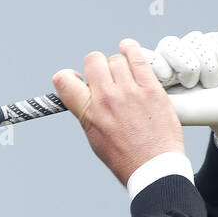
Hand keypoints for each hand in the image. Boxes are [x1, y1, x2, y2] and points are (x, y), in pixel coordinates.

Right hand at [52, 38, 185, 186]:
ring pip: (116, 58)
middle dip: (97, 66)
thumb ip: (87, 112)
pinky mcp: (151, 89)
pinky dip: (131, 49)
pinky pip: (138, 58)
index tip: (78, 79)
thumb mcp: (95, 137)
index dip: (69, 76)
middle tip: (106, 76)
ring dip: (118, 63)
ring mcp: (130, 92)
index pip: (64, 80)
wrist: (153, 167)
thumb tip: (84, 91)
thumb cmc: (124, 157)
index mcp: (88, 113)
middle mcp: (107, 99)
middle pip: (93, 60)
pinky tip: (129, 49)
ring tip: (123, 71)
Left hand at [146, 31, 217, 155]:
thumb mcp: (169, 107)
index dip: (158, 64)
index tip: (168, 80)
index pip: (147, 53)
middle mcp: (176, 56)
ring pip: (194, 41)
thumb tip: (125, 82)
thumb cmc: (201, 112)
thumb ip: (145, 93)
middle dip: (186, 68)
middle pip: (170, 43)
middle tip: (191, 86)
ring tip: (210, 86)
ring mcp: (196, 48)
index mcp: (159, 70)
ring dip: (207, 68)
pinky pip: (216, 41)